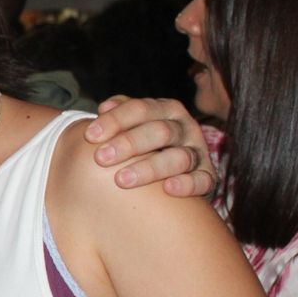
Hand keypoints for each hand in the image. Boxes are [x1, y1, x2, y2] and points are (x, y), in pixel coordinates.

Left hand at [85, 95, 214, 196]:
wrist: (169, 174)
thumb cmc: (141, 145)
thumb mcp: (131, 125)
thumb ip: (118, 114)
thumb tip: (105, 107)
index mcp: (166, 110)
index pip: (141, 109)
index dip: (116, 120)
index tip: (90, 135)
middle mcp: (185, 128)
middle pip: (160, 131)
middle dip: (129, 143)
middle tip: (101, 158)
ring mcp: (197, 152)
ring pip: (179, 157)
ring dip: (149, 168)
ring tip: (122, 180)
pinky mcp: (207, 176)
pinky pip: (202, 180)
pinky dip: (187, 184)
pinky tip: (168, 188)